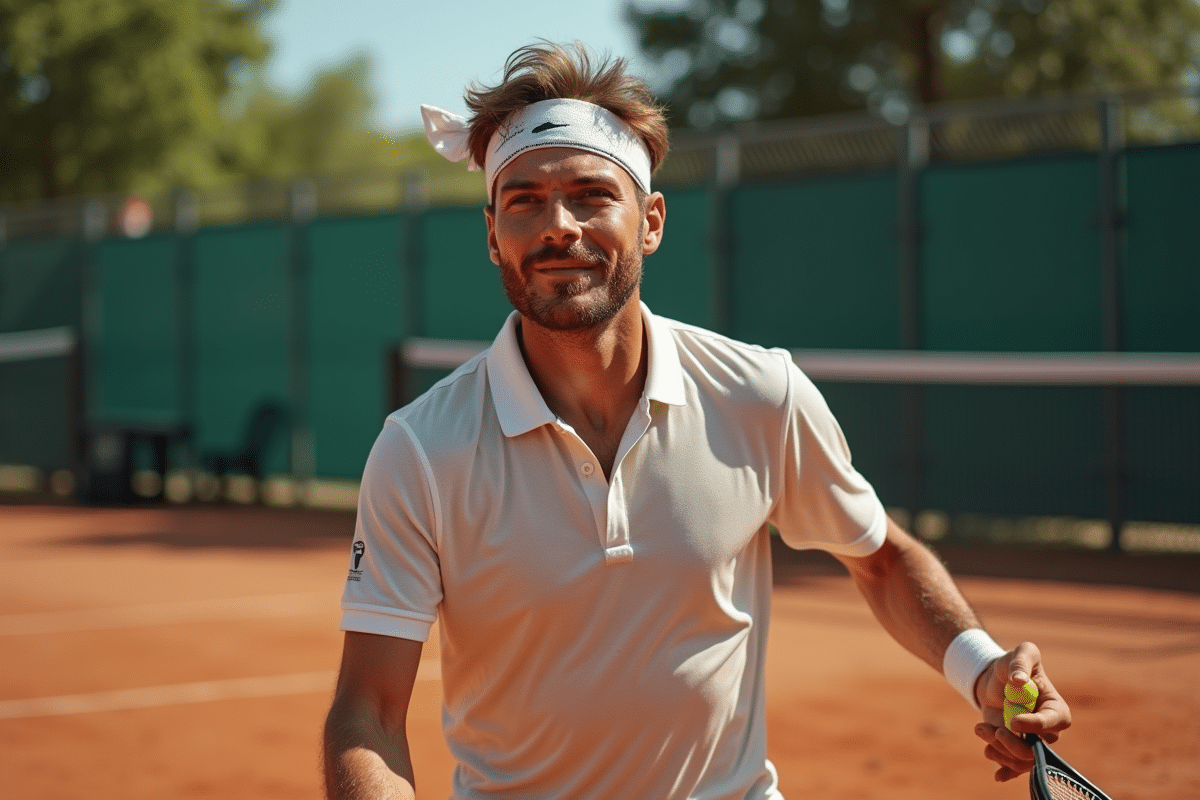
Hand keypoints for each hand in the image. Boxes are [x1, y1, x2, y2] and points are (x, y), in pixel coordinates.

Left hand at [972, 642, 1071, 781]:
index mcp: (1055, 707)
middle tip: (994, 730)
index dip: (1037, 726)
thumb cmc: (1013, 664)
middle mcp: (1046, 728)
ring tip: (981, 729)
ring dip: (1000, 750)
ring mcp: (1029, 740)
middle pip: (1037, 748)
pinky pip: (1013, 765)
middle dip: (1013, 744)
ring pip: (1021, 759)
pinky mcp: (1013, 746)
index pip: (1056, 722)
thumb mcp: (1022, 652)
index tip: (1013, 721)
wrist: (994, 678)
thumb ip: (1021, 662)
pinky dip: (1003, 768)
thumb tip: (1018, 680)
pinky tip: (995, 770)